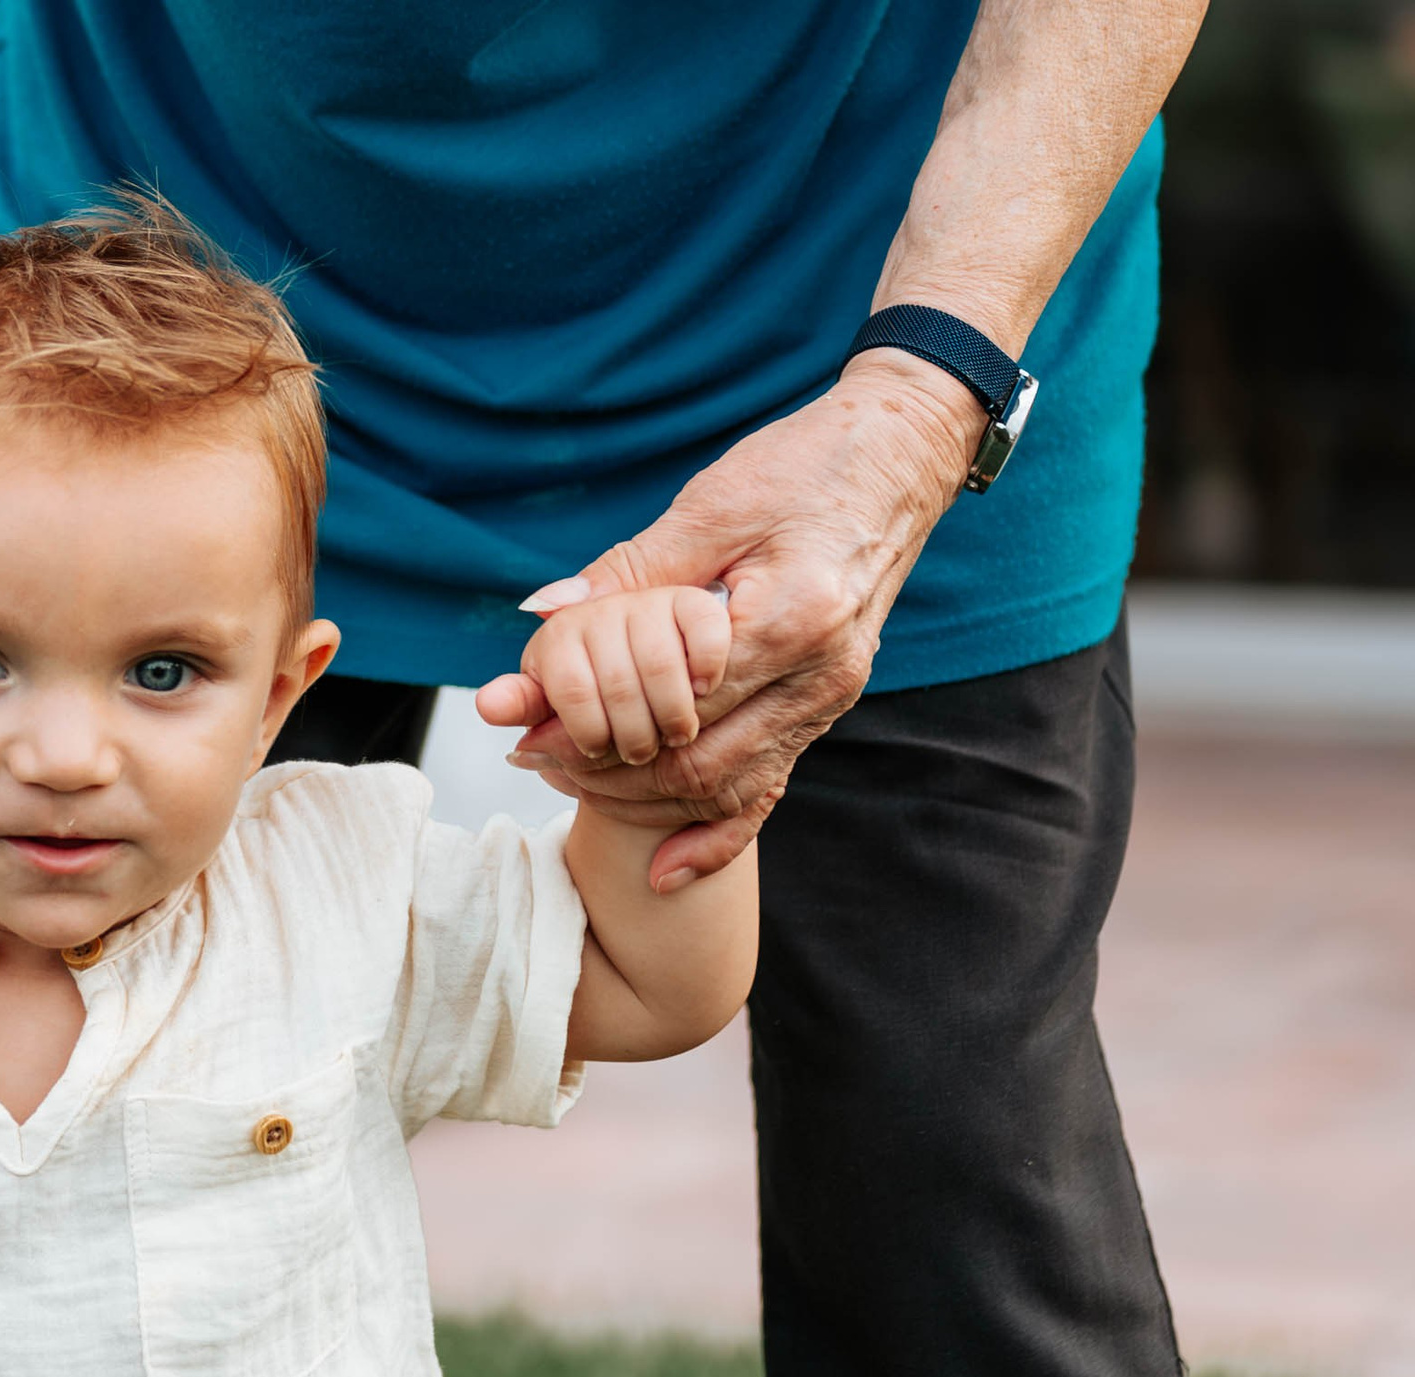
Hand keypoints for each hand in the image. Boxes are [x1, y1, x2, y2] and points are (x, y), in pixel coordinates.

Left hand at [478, 349, 982, 889]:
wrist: (900, 456)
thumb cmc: (807, 466)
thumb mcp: (713, 505)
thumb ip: (632, 571)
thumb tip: (544, 613)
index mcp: (792, 619)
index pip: (672, 704)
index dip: (589, 725)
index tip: (523, 726)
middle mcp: (821, 675)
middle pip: (697, 763)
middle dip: (605, 770)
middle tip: (535, 757)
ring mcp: (830, 698)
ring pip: (727, 787)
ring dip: (644, 797)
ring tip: (570, 778)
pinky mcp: (826, 704)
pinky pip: (770, 788)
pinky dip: (716, 836)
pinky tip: (665, 872)